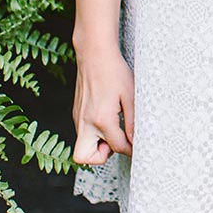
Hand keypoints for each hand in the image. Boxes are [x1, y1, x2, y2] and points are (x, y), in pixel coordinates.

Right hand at [72, 48, 134, 165]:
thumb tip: (136, 141)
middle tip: (115, 140)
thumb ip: (133, 122)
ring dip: (98, 144)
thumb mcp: (130, 96)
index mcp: (102, 119)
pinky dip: (94, 133)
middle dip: (101, 156)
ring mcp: (78, 117)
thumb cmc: (114, 71)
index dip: (129, 149)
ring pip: (82, 146)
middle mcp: (85, 122)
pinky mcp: (76, 112)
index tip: (136, 145)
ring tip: (113, 126)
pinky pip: (83, 132)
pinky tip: (106, 117)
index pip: (117, 147)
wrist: (95, 54)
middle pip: (85, 157)